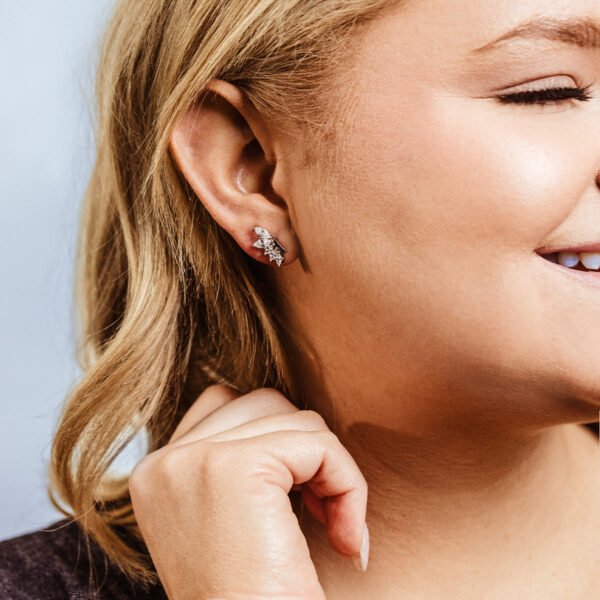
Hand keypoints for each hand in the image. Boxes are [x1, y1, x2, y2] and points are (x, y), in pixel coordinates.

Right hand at [129, 384, 368, 599]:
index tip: (294, 502)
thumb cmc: (252, 599)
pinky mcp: (238, 468)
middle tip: (320, 515)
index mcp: (157, 472)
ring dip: (332, 473)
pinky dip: (349, 486)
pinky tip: (345, 539)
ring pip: (299, 421)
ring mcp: (196, 460)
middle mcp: (165, 461)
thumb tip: (289, 416)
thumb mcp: (228, 520)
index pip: (226, 402)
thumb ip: (240, 459)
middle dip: (306, 452)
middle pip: (265, 404)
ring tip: (336, 529)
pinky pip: (321, 446)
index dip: (275, 442)